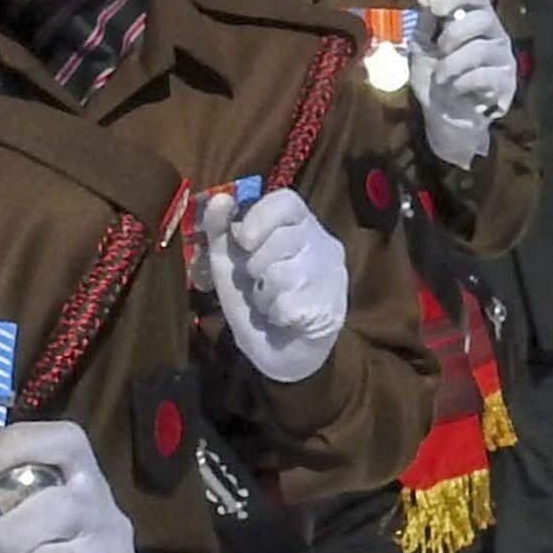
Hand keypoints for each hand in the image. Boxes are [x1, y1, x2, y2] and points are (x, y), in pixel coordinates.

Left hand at [198, 187, 348, 384]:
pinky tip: (286, 320)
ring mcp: (333, 277)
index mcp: (300, 227)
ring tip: (272, 305)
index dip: (260, 217)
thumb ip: (222, 231)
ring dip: (264, 296)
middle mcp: (324, 245)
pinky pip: (288, 304)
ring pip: (282, 274)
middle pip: (281, 239)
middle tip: (261, 284)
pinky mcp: (333, 309)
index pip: (286, 202)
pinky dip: (276, 316)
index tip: (244, 241)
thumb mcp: (232, 265)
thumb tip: (219, 198)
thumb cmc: (259, 303)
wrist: (282, 354)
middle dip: (256, 268)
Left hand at [409, 0, 517, 163]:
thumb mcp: (422, 48)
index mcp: (476, 22)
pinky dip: (461, 83)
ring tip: (441, 78)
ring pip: (481, 50)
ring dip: (451, 64)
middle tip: (439, 50)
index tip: (433, 8)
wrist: (444, 116)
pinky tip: (455, 90)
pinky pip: (485, 77)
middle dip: (453, 34)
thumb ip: (425, 25)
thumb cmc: (436, 77)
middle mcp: (496, 36)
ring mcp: (504, 60)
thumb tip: (424, 0)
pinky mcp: (506, 85)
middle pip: (483, 19)